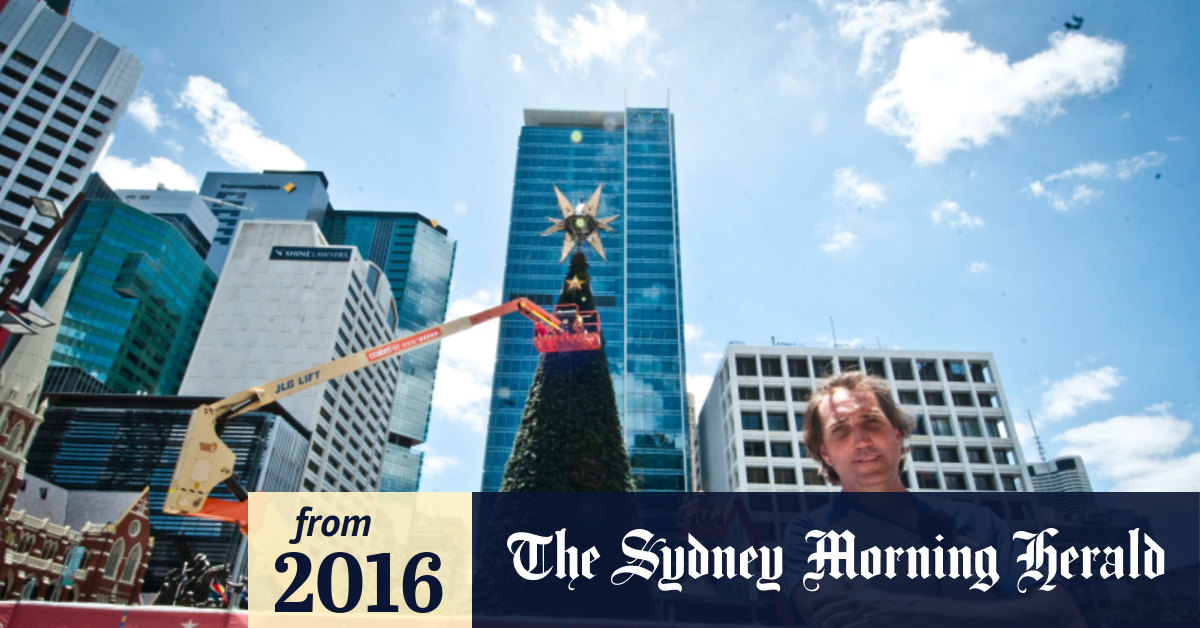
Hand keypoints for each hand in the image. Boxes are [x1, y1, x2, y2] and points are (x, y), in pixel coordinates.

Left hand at [809, 588, 926, 627]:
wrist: (904, 608)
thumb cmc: (886, 601)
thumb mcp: (868, 591)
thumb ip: (854, 588)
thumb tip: (842, 579)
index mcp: (855, 594)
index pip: (832, 595)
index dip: (819, 599)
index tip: (810, 603)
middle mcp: (856, 602)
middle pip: (832, 608)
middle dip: (820, 613)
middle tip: (813, 618)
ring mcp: (862, 612)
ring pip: (838, 618)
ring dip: (827, 622)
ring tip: (821, 626)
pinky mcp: (869, 622)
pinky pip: (851, 626)